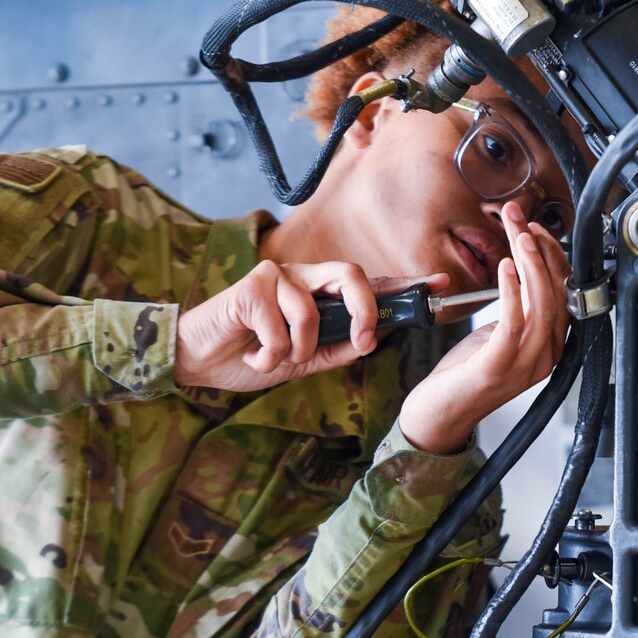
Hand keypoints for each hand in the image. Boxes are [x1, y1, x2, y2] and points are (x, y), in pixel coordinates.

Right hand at [174, 261, 448, 393]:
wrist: (196, 362)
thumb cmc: (246, 355)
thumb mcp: (301, 361)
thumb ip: (336, 350)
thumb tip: (373, 340)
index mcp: (318, 293)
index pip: (367, 284)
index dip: (404, 285)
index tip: (440, 285)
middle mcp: (301, 277)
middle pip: (351, 275)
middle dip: (365, 309)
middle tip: (364, 340)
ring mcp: (275, 276)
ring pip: (312, 311)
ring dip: (297, 349)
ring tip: (274, 358)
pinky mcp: (250, 285)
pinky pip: (281, 324)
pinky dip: (270, 351)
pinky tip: (252, 353)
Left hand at [399, 206, 569, 453]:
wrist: (440, 415)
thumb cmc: (465, 374)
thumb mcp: (498, 335)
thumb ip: (519, 312)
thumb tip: (523, 271)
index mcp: (549, 347)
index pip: (562, 293)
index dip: (551, 257)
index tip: (533, 228)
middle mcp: (544, 356)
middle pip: (556, 293)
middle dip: (541, 250)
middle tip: (521, 220)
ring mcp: (524, 364)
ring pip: (542, 305)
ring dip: (532, 266)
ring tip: (519, 236)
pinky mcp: (498, 367)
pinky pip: (513, 323)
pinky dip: (512, 293)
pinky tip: (505, 268)